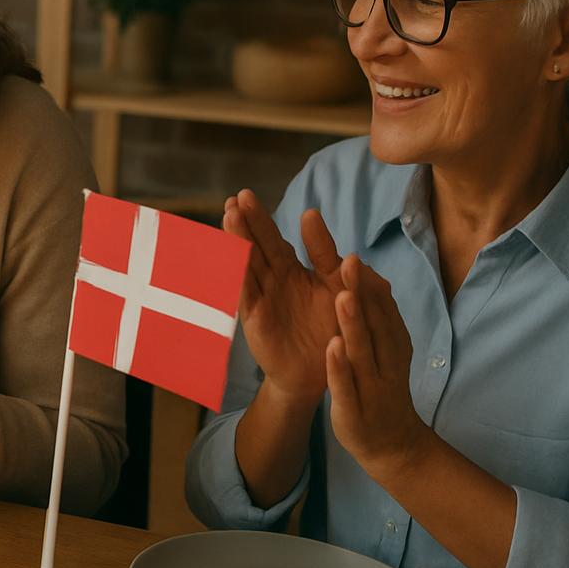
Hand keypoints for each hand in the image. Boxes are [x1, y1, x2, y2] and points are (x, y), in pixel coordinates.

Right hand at [223, 188, 344, 407]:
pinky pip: (246, 293)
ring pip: (247, 265)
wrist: (331, 372)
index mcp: (293, 272)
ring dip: (238, 242)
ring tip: (229, 216)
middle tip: (237, 197)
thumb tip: (316, 219)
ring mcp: (263, 300)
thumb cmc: (335, 330)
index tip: (245, 195)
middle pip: (256, 246)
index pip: (273, 240)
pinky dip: (237, 275)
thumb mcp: (339, 287)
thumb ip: (329, 257)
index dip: (260, 219)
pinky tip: (229, 255)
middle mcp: (274, 283)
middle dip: (246, 222)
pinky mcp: (258, 320)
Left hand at [325, 255, 426, 476]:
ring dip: (353, 323)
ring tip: (342, 296)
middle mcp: (386, 359)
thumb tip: (372, 278)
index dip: (368, 282)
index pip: (382, 308)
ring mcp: (371, 383)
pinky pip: (347, 384)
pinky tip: (331, 347)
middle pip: (374, 322)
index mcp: (392, 342)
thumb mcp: (383, 349)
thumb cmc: (381, 385)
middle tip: (349, 261)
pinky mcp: (355, 407)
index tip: (353, 255)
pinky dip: (340, 366)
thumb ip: (378, 318)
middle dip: (362, 292)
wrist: (391, 443)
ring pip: (362, 350)